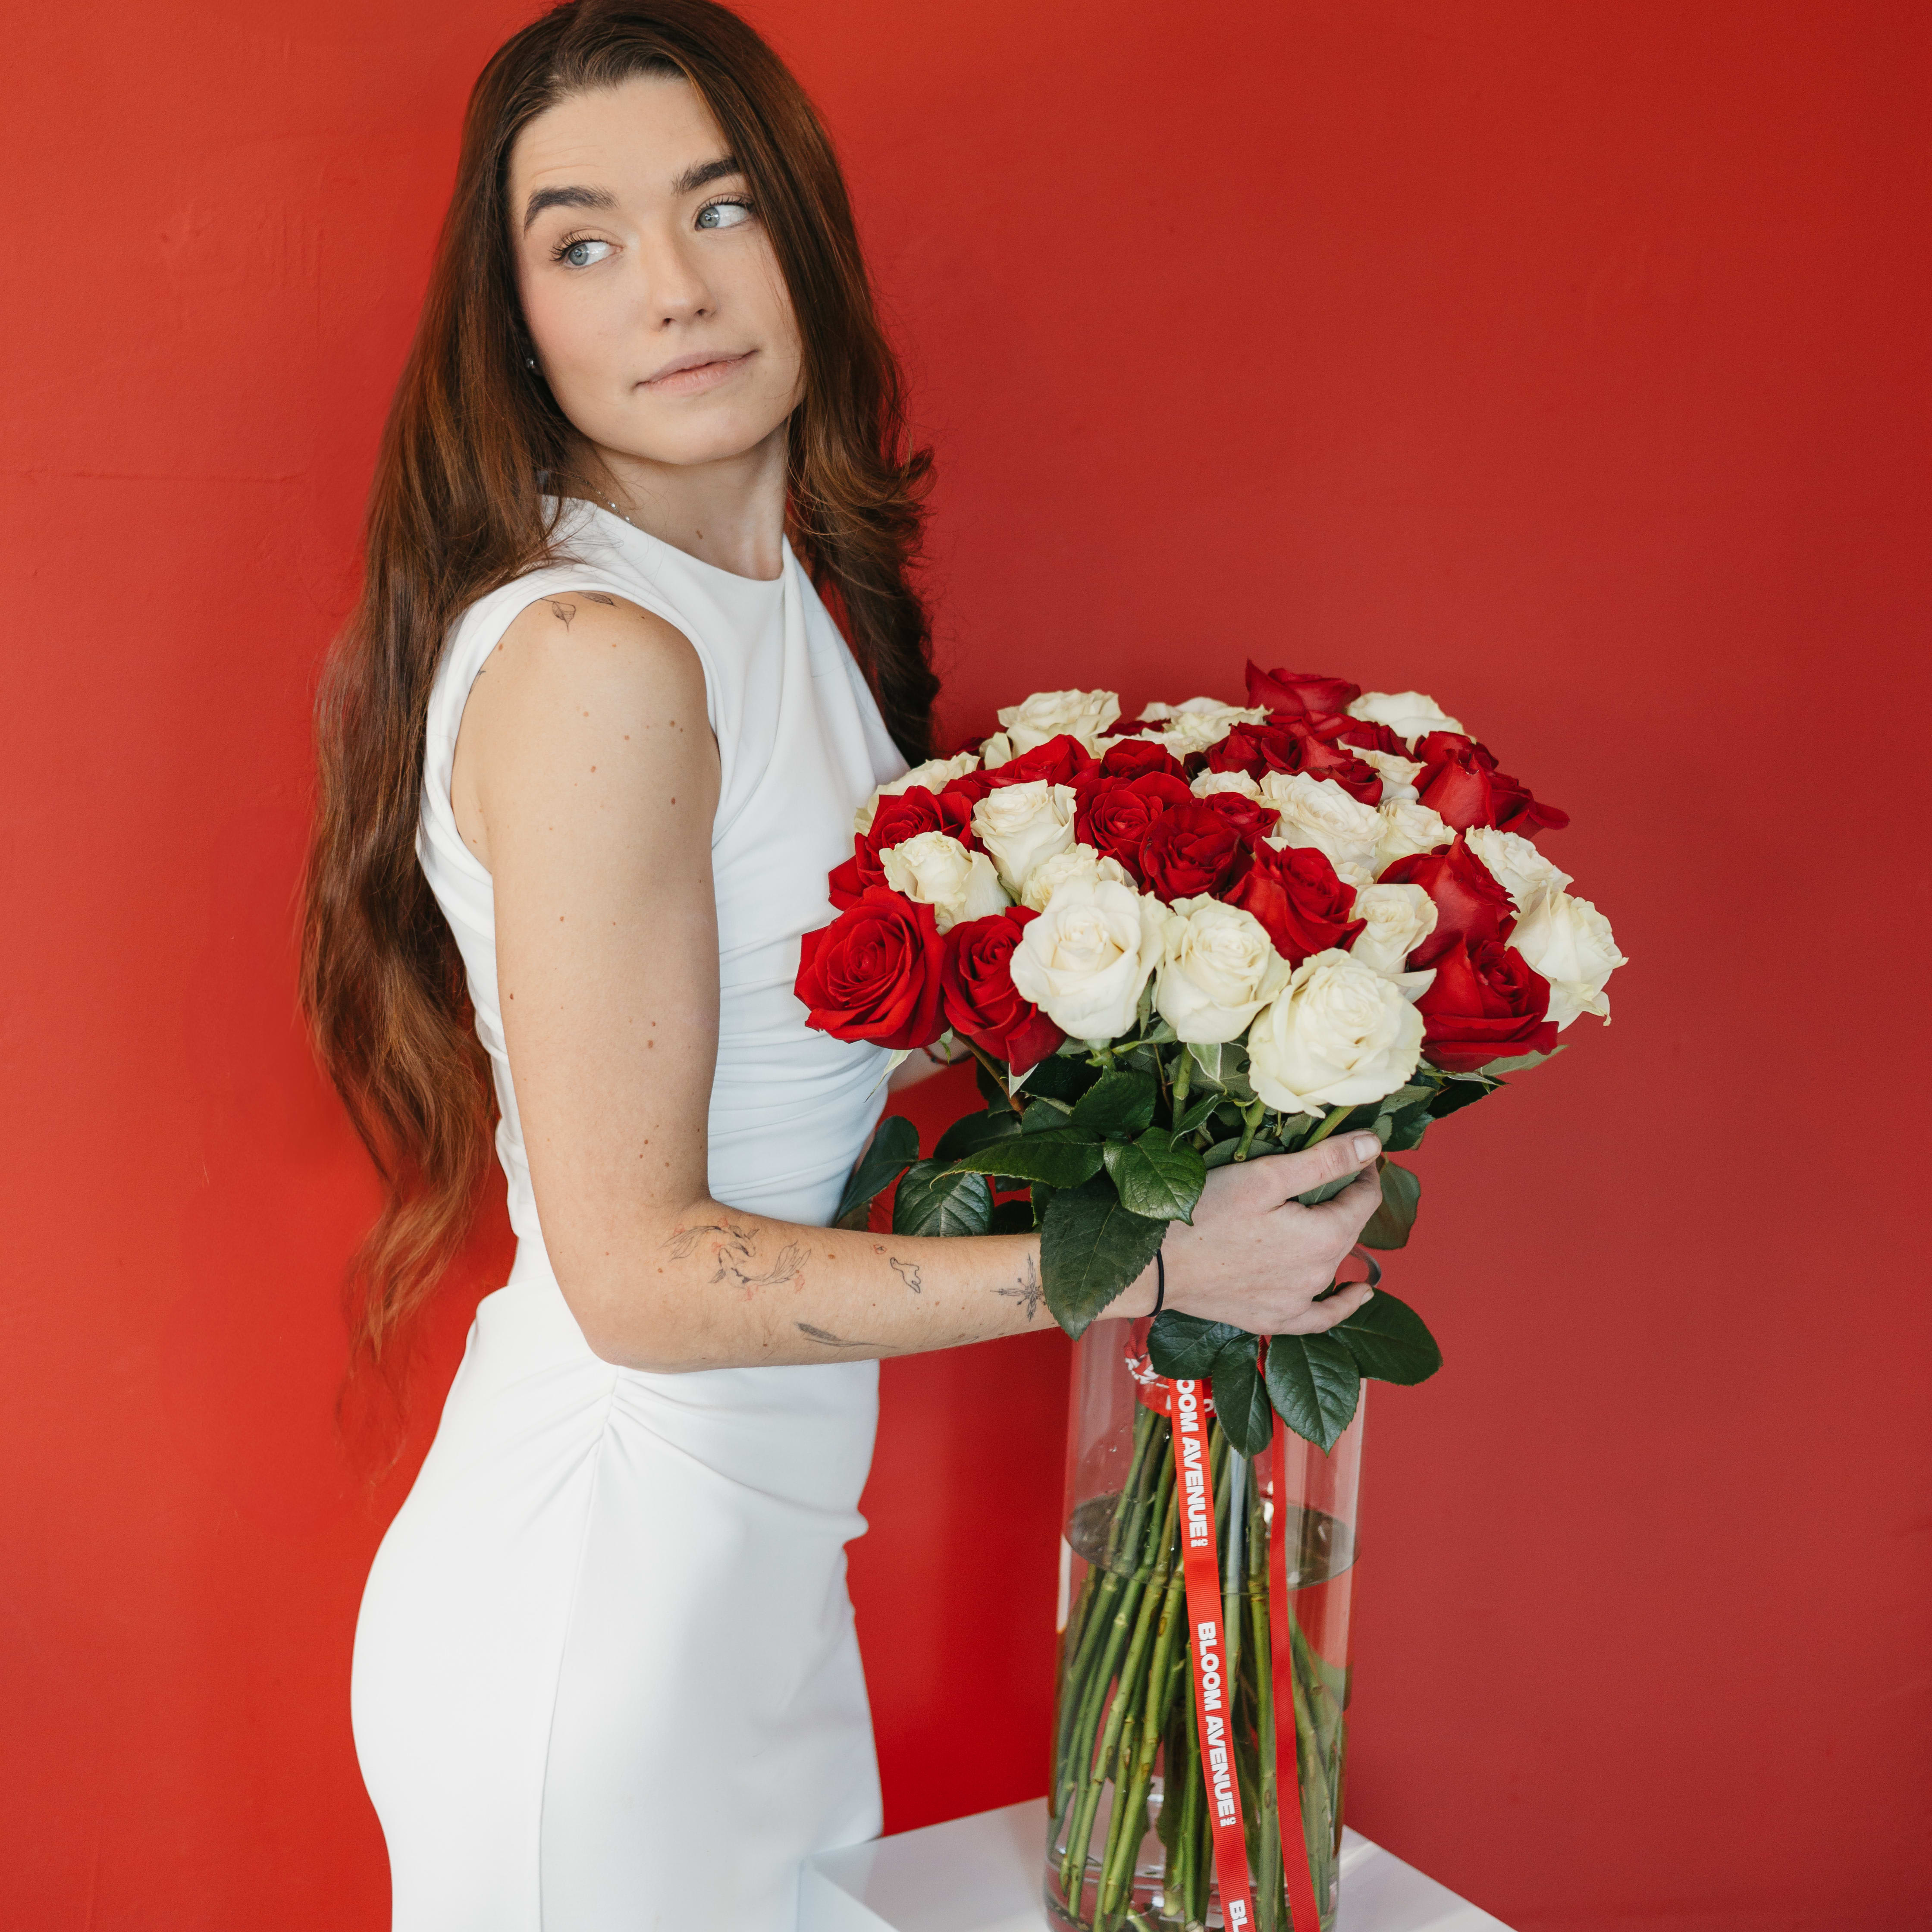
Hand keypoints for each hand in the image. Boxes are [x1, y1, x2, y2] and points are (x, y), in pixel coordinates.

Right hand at [1143, 1132, 1384, 1334]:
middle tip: (1329, 1173)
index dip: (1364, 1171)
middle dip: (1346, 1200)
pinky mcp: (1273, 1319)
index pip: (1365, 1199)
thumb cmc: (1206, 1213)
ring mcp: (1297, 1302)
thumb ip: (1324, 1161)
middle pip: (1349, 1229)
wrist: (1157, 1265)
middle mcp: (1320, 1275)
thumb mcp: (1265, 1176)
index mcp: (1325, 1237)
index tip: (1356, 1152)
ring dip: (1337, 1238)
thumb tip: (1373, 1145)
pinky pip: (1320, 1315)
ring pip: (1333, 1263)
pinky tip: (1357, 1295)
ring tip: (1327, 1213)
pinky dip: (1342, 1303)